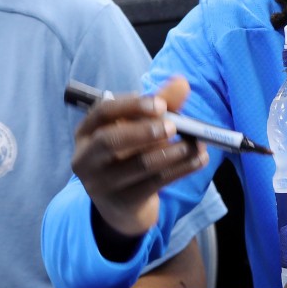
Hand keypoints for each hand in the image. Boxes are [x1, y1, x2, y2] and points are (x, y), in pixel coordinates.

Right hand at [71, 76, 208, 248]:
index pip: (102, 112)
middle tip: (173, 126)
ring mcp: (101, 184)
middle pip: (109, 141)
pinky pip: (155, 183)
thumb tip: (182, 82)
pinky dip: (181, 169)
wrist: (122, 205)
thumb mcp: (138, 127)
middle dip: (144, 131)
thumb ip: (159, 104)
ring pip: (138, 165)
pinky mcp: (123, 202)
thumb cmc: (129, 154)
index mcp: (86, 132)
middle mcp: (86, 158)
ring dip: (172, 152)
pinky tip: (199, 159)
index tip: (160, 105)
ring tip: (195, 144)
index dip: (131, 106)